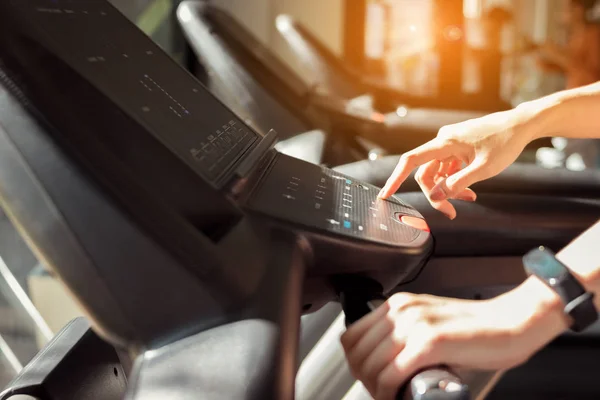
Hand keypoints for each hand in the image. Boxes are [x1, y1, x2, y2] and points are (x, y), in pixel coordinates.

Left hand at [340, 279, 569, 399]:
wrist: (513, 323)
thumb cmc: (477, 330)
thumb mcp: (430, 324)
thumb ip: (405, 336)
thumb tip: (383, 364)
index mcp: (399, 304)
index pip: (352, 335)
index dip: (355, 361)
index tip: (368, 377)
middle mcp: (401, 310)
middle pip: (357, 352)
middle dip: (363, 378)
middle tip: (380, 391)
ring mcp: (414, 324)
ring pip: (370, 365)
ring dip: (375, 388)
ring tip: (389, 396)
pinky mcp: (429, 343)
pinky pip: (390, 374)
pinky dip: (387, 392)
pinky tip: (397, 397)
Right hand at [377, 109, 535, 218]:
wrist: (521, 125)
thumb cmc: (505, 143)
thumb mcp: (484, 169)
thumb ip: (458, 184)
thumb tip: (435, 196)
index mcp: (445, 142)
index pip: (411, 161)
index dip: (395, 179)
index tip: (385, 194)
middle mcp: (443, 140)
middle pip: (426, 173)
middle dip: (436, 194)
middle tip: (452, 212)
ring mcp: (450, 143)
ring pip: (438, 172)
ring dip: (449, 189)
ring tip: (470, 199)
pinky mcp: (458, 146)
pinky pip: (448, 168)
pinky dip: (456, 181)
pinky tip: (471, 190)